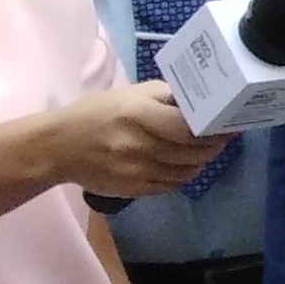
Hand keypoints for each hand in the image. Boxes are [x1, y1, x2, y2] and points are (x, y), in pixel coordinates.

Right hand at [54, 82, 226, 199]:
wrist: (57, 147)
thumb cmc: (98, 114)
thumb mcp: (131, 94)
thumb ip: (168, 97)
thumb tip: (206, 105)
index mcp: (138, 114)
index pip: (189, 127)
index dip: (214, 129)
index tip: (226, 126)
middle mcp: (138, 143)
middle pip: (193, 151)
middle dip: (213, 146)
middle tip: (220, 139)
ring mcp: (135, 170)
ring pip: (187, 171)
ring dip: (200, 161)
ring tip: (201, 151)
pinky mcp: (133, 189)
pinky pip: (172, 185)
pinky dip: (182, 175)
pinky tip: (179, 164)